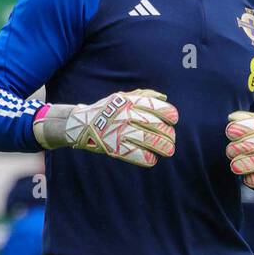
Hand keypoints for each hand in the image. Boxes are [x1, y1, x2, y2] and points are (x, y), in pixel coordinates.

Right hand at [33, 89, 176, 165]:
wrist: (81, 124)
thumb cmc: (106, 109)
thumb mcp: (122, 96)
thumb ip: (144, 96)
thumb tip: (164, 98)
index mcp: (130, 102)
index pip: (159, 108)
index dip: (170, 115)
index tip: (172, 120)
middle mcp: (127, 116)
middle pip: (158, 127)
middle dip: (169, 135)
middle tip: (170, 139)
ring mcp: (122, 132)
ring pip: (152, 141)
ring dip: (164, 147)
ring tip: (168, 150)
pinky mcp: (116, 148)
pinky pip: (140, 156)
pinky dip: (150, 158)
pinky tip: (152, 158)